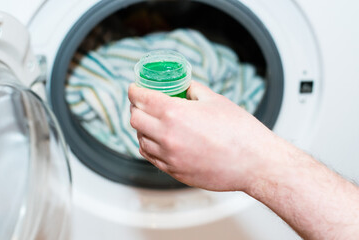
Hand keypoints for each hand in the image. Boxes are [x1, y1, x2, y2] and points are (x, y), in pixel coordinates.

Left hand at [128, 81, 280, 190]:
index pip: (141, 99)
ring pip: (140, 140)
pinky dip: (149, 146)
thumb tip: (184, 87)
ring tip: (151, 122)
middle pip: (135, 119)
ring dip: (142, 128)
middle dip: (136, 107)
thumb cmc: (240, 131)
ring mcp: (169, 157)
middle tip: (143, 103)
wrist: (254, 163)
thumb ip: (194, 91)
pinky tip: (157, 141)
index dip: (135, 90)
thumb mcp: (215, 100)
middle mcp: (167, 136)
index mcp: (175, 113)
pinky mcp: (175, 172)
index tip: (135, 88)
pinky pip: (151, 158)